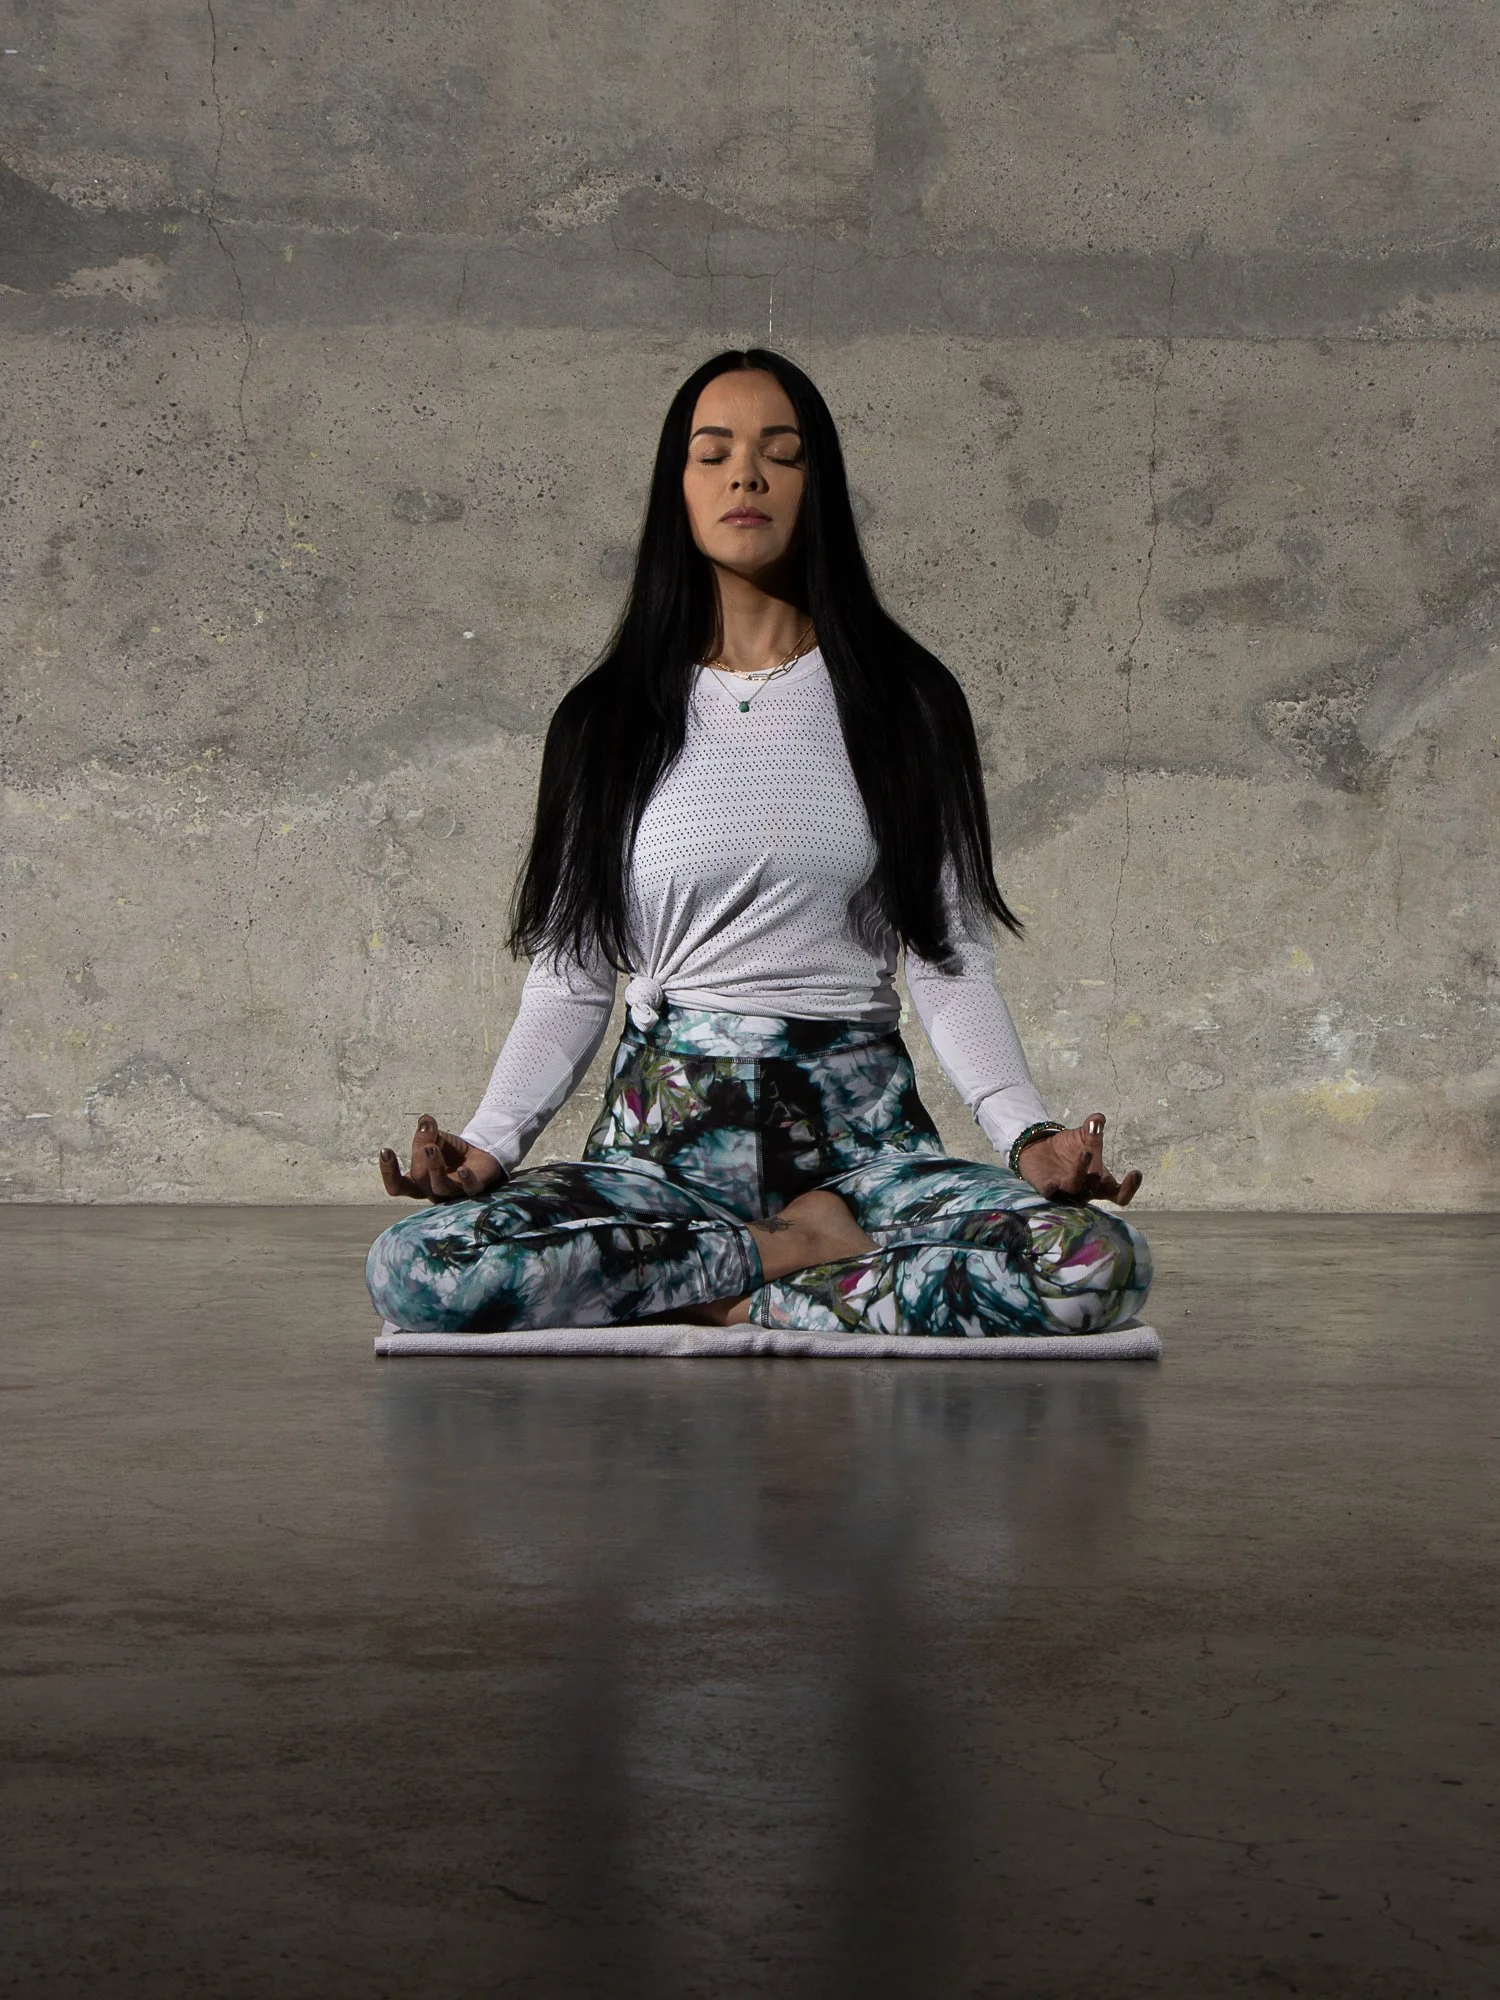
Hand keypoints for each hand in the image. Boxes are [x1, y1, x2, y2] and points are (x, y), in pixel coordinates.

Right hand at [379, 1112, 504, 1202]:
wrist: (481, 1154)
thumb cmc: (452, 1152)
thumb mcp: (436, 1139)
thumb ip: (428, 1133)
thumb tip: (424, 1120)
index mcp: (418, 1181)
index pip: (397, 1185)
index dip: (388, 1172)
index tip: (386, 1151)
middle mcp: (432, 1190)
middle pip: (419, 1179)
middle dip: (419, 1156)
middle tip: (425, 1138)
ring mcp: (453, 1192)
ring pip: (440, 1187)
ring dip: (435, 1167)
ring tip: (432, 1148)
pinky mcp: (474, 1188)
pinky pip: (469, 1189)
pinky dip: (466, 1180)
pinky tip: (463, 1170)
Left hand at [1016, 1112, 1141, 1206]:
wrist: (1040, 1151)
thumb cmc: (1069, 1149)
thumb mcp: (1083, 1136)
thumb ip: (1093, 1129)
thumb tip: (1098, 1118)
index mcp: (1100, 1182)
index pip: (1119, 1195)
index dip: (1129, 1188)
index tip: (1135, 1172)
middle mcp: (1085, 1190)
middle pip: (1096, 1186)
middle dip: (1097, 1167)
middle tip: (1094, 1146)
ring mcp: (1066, 1191)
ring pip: (1076, 1188)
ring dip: (1081, 1171)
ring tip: (1085, 1152)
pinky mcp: (1047, 1189)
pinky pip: (1050, 1193)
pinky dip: (1053, 1188)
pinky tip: (1054, 1181)